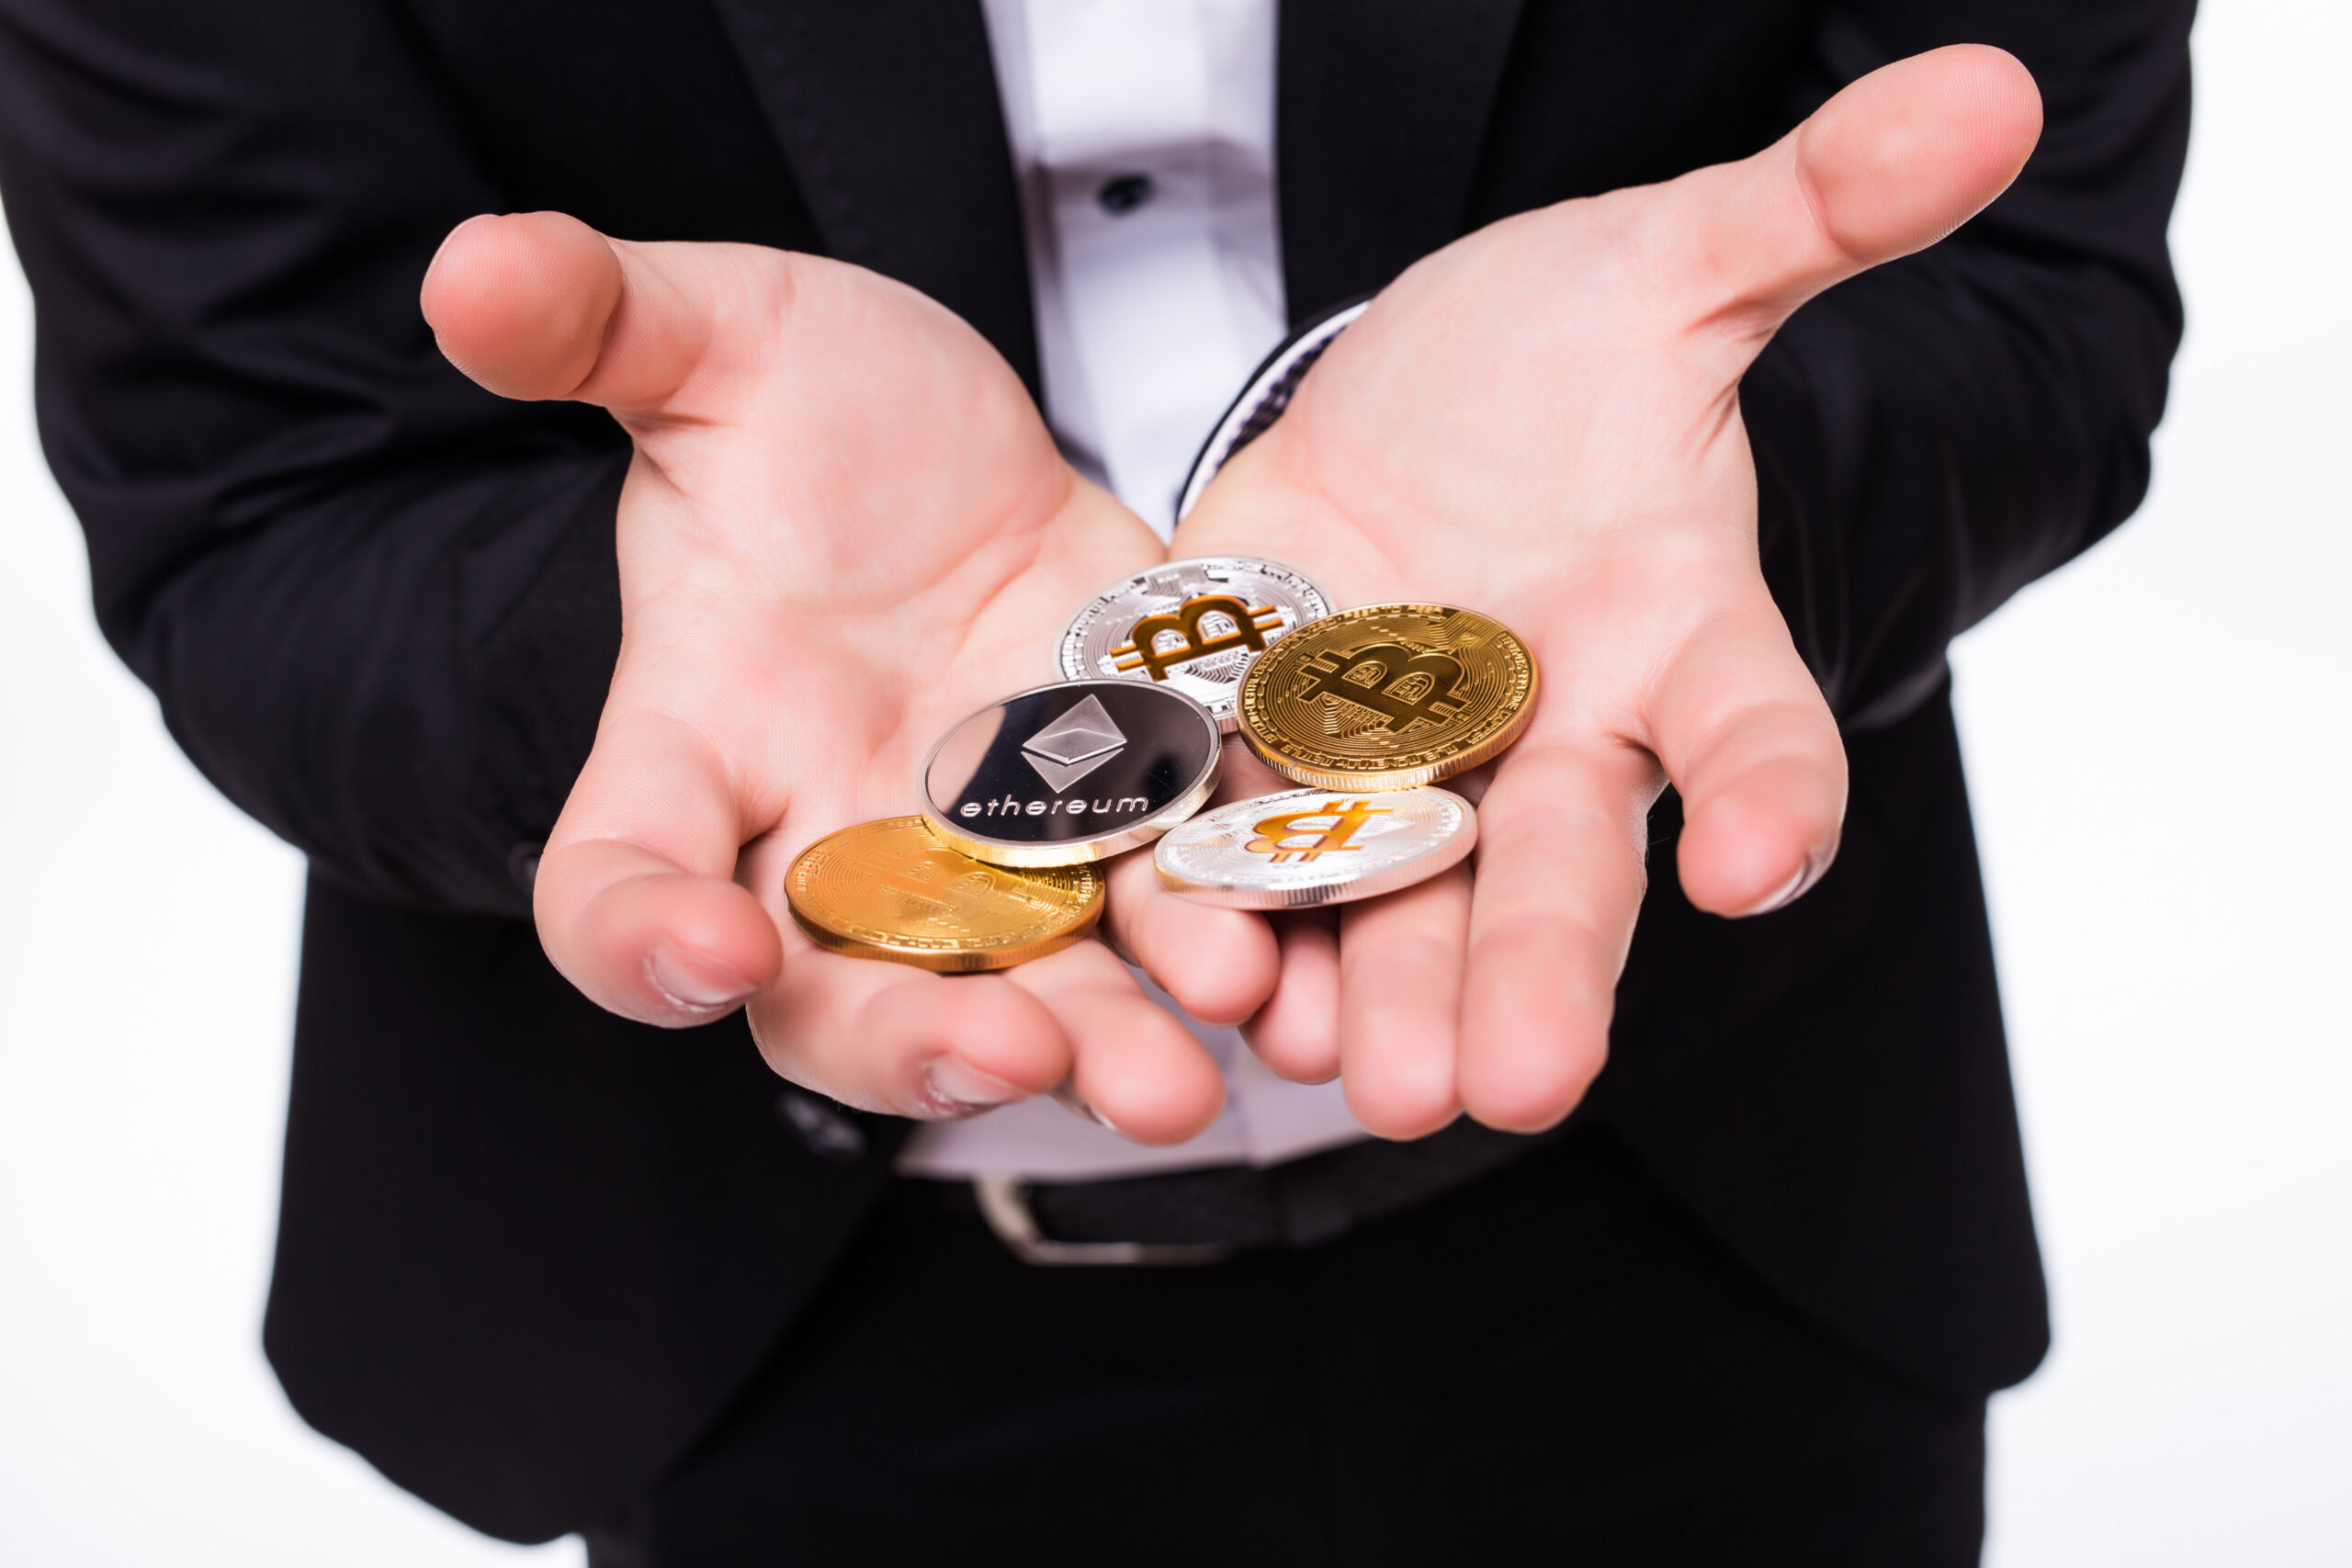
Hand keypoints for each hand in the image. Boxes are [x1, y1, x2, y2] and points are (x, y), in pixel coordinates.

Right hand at [421, 217, 1276, 1136]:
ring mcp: (988, 857)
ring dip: (1104, 1038)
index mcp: (699, 749)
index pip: (614, 879)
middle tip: (1007, 1057)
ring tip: (1189, 1072)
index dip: (638, 936)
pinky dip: (1225, 947)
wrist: (962, 463)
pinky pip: (1168, 913)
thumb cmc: (812, 423)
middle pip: (838, 1001)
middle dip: (918, 1042)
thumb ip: (602, 325)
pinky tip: (1296, 978)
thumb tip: (470, 268)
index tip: (699, 951)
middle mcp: (833, 843)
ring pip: (1026, 990)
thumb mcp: (717, 346)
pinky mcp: (1122, 833)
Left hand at [1165, 46, 2043, 1135]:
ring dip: (1365, 977)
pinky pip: (1235, 820)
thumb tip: (1989, 93)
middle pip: (1550, 864)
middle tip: (1513, 1091)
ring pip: (1389, 885)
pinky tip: (1199, 968)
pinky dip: (1211, 888)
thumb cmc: (1566, 358)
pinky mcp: (1250, 730)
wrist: (1411, 404)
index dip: (1765, 797)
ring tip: (1338, 1072)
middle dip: (1533, 971)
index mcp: (1673, 639)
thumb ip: (1807, 215)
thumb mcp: (1671, 272)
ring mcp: (1391, 753)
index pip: (1750, 729)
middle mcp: (1545, 731)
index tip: (1758, 862)